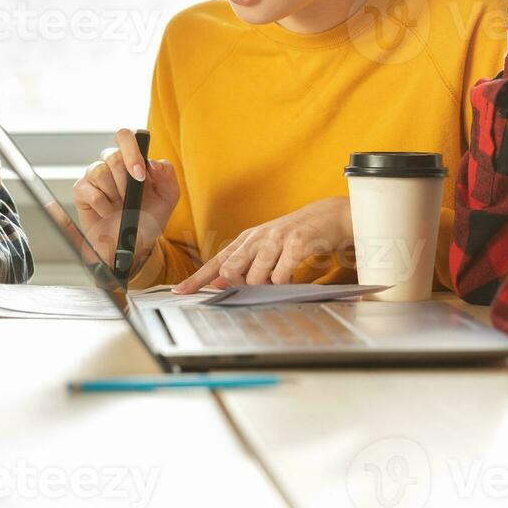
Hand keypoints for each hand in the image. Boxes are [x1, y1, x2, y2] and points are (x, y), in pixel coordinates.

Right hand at [70, 128, 178, 274]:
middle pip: (112, 155)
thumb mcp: (168, 197)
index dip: (132, 152)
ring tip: (119, 206)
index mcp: (132, 160)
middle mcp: (111, 164)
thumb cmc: (148, 218)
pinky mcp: (81, 191)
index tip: (140, 175)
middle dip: (124, 180)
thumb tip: (152, 163)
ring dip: (113, 194)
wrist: (133, 245)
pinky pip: (88, 190)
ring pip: (98, 171)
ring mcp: (94, 177)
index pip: (126, 137)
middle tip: (129, 198)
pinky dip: (102, 206)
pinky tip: (107, 213)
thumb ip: (167, 174)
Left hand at [173, 196, 353, 293]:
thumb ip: (244, 264)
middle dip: (240, 286)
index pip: (217, 261)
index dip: (197, 278)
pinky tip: (291, 278)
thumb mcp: (265, 248)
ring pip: (255, 276)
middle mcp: (258, 237)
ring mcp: (277, 238)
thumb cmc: (294, 237)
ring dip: (265, 286)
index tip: (180, 291)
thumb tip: (218, 283)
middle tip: (258, 287)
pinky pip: (281, 275)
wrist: (327, 217)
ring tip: (278, 280)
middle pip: (231, 270)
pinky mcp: (296, 243)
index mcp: (247, 239)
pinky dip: (283, 284)